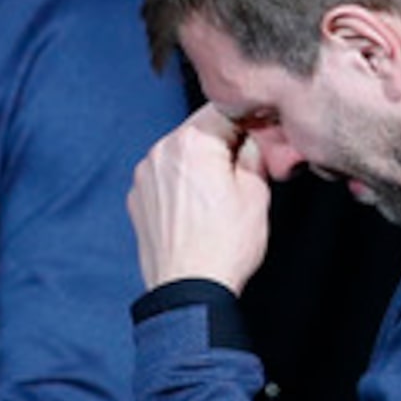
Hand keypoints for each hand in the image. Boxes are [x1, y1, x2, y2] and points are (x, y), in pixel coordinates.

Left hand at [128, 104, 273, 293]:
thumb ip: (255, 153)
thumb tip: (254, 138)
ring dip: (200, 164)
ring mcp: (144, 175)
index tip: (264, 137)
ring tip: (220, 196)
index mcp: (192, 141)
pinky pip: (165, 178)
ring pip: (181, 154)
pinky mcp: (137, 199)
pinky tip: (198, 210)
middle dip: (224, 143)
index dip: (251, 121)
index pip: (227, 109)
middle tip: (246, 170)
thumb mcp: (257, 193)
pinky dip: (181, 185)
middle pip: (201, 130)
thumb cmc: (224, 245)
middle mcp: (161, 150)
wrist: (188, 292)